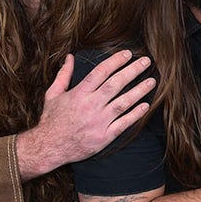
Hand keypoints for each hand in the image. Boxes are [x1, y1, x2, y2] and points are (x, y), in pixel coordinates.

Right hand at [16, 51, 155, 179]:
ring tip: (152, 81)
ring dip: (139, 91)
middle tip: (146, 62)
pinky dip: (135, 114)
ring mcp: (98, 122)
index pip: (101, 72)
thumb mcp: (53, 94)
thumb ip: (63, 75)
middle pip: (115, 84)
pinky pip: (124, 123)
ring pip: (123, 102)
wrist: (48, 148)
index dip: (116, 61)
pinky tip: (146, 106)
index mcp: (79, 94)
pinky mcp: (104, 137)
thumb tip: (70, 57)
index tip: (128, 53)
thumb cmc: (51, 120)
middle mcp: (90, 106)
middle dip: (132, 71)